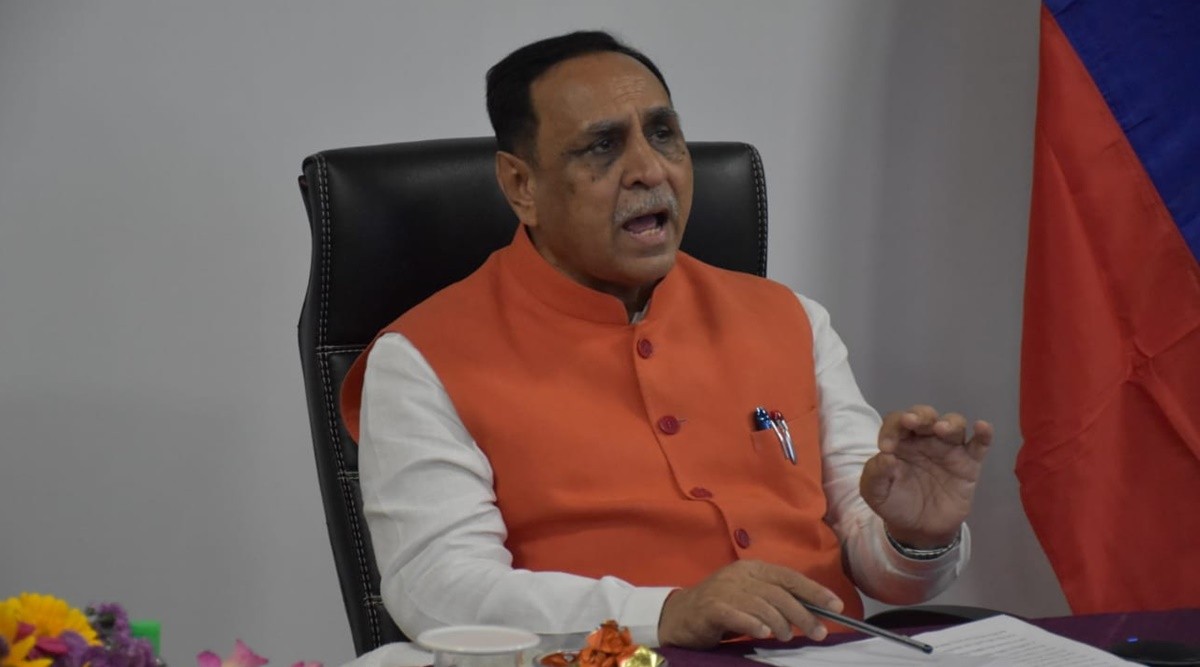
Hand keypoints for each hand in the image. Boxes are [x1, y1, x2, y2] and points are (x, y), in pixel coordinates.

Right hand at [657, 560, 843, 647]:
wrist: (678, 616)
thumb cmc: (721, 608)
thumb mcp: (750, 598)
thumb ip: (775, 600)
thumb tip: (812, 612)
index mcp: (752, 568)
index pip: (789, 577)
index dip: (815, 590)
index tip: (836, 606)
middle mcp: (740, 575)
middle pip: (779, 593)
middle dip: (803, 613)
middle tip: (819, 632)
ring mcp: (724, 590)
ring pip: (762, 604)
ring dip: (780, 622)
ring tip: (788, 637)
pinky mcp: (711, 607)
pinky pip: (737, 614)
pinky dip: (753, 623)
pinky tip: (764, 633)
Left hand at [861, 405, 992, 547]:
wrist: (919, 529)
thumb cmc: (895, 503)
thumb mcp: (875, 493)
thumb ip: (875, 474)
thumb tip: (885, 457)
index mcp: (900, 441)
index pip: (895, 423)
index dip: (891, 429)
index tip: (886, 447)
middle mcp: (924, 439)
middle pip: (925, 415)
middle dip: (920, 415)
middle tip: (912, 421)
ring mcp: (948, 450)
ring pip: (953, 424)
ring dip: (949, 423)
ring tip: (941, 429)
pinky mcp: (968, 464)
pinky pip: (979, 445)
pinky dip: (983, 435)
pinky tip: (982, 427)